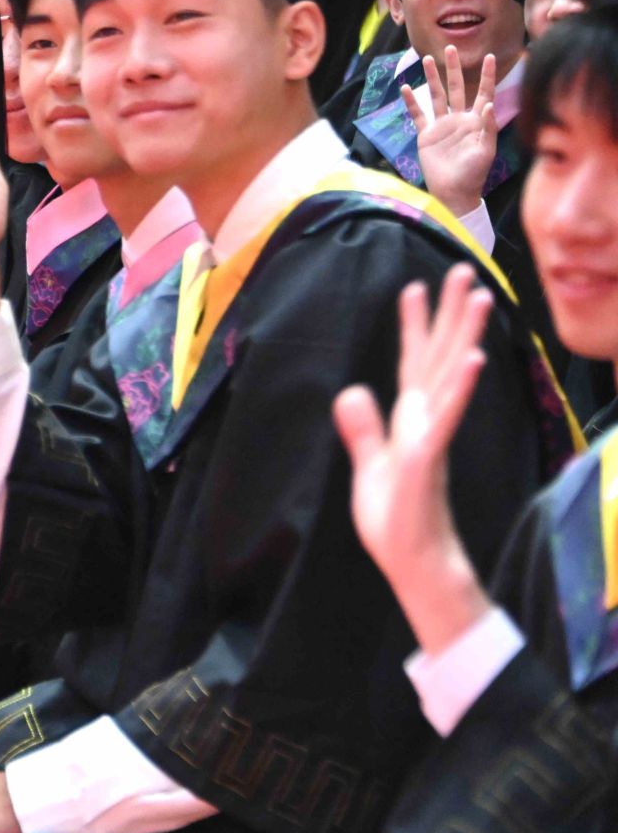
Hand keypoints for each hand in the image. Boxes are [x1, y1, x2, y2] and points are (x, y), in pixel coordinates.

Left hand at [333, 264, 493, 653]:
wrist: (412, 562)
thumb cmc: (394, 521)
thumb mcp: (369, 466)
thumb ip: (363, 429)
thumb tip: (353, 391)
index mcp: (410, 421)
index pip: (411, 363)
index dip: (413, 326)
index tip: (416, 286)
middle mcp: (426, 421)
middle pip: (437, 357)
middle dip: (449, 313)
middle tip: (464, 269)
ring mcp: (430, 436)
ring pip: (448, 376)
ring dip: (463, 335)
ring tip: (479, 296)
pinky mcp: (427, 457)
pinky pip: (446, 416)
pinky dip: (458, 387)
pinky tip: (472, 360)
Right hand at [404, 46, 498, 217]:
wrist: (453, 192)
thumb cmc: (474, 174)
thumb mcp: (485, 151)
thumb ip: (487, 127)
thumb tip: (487, 105)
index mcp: (477, 121)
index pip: (483, 92)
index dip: (486, 75)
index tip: (487, 56)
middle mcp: (459, 119)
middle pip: (457, 87)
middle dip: (454, 68)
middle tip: (450, 48)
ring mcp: (441, 126)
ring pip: (436, 96)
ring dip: (432, 78)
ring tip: (426, 60)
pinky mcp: (426, 135)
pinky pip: (418, 114)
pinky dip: (412, 102)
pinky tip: (406, 88)